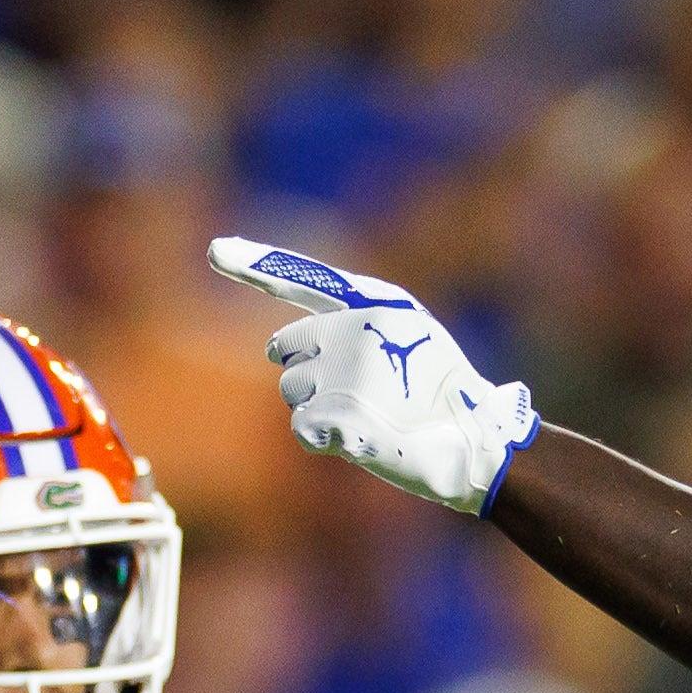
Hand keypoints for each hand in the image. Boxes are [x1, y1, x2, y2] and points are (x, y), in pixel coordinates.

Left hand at [211, 238, 540, 514]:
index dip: (254, 262)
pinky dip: (322, 440)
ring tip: (366, 417)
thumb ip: (353, 325)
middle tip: (356, 395)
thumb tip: (278, 347)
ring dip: (316, 410)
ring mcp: (344, 374)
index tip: (215, 250)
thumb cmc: (442, 392)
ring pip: (290, 393)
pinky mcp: (339, 415)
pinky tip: (360, 439)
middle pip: (284, 352)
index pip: (302, 278)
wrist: (476, 442)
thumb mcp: (410, 335)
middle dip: (305, 375)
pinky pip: (301, 428)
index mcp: (370, 305)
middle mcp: (352, 331)